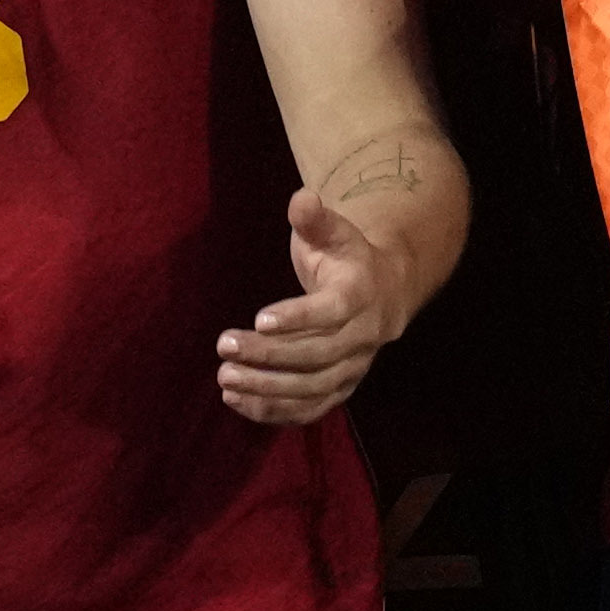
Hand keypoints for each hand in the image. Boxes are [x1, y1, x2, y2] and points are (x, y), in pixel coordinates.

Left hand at [214, 171, 427, 423]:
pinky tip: (235, 400)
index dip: (298, 317)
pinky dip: (273, 411)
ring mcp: (352, 369)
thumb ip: (314, 218)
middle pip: (316, 355)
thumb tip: (301, 198)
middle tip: (225, 346)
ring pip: (311, 388)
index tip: (258, 318)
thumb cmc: (346, 257)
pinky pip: (308, 409)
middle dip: (269, 354)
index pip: (332, 311)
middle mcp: (362, 337)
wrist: (384, 292)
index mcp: (360, 294)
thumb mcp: (334, 231)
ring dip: (266, 388)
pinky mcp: (340, 390)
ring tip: (225, 378)